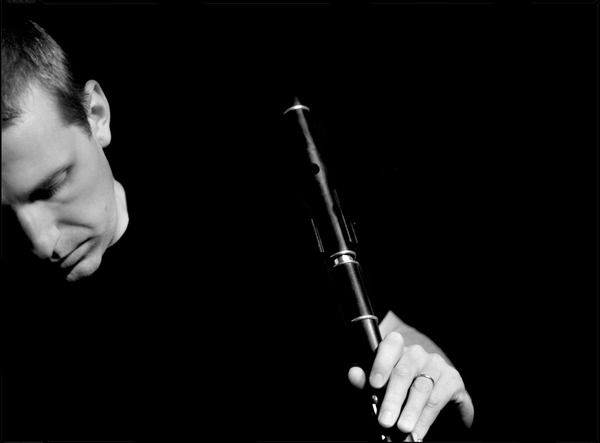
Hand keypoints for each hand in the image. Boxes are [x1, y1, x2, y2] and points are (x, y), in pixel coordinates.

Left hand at [348, 330, 473, 440]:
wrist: (431, 392)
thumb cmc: (396, 386)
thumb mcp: (379, 383)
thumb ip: (365, 380)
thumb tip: (353, 374)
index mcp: (397, 348)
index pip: (391, 345)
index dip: (382, 363)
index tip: (374, 384)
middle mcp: (417, 353)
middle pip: (404, 372)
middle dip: (393, 398)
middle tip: (384, 421)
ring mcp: (436, 365)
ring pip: (423, 388)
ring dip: (411, 412)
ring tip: (403, 429)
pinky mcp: (452, 380)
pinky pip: (438, 400)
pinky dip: (427, 419)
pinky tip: (418, 431)